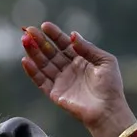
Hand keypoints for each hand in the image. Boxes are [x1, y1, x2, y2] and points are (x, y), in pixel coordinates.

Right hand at [20, 22, 136, 136]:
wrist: (108, 110)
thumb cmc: (110, 86)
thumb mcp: (105, 61)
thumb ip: (88, 48)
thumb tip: (72, 35)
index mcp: (81, 60)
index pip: (64, 44)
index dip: (54, 35)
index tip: (45, 26)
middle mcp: (69, 69)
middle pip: (51, 52)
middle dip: (40, 41)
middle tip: (28, 30)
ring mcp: (61, 81)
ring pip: (43, 64)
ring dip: (33, 52)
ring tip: (25, 40)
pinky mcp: (55, 93)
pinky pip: (41, 81)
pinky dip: (32, 71)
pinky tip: (26, 60)